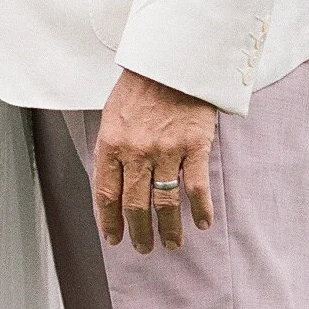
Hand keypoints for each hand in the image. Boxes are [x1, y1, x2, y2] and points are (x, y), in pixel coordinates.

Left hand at [93, 70, 215, 252]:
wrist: (172, 59)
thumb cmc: (140, 86)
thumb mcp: (112, 115)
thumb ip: (112, 149)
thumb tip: (111, 183)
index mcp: (111, 144)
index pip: (106, 194)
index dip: (109, 221)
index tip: (114, 239)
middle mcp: (136, 151)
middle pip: (135, 205)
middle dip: (139, 232)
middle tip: (144, 248)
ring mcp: (166, 150)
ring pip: (165, 202)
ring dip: (168, 229)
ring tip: (172, 244)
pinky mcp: (194, 145)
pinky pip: (196, 186)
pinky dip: (200, 209)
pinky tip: (202, 224)